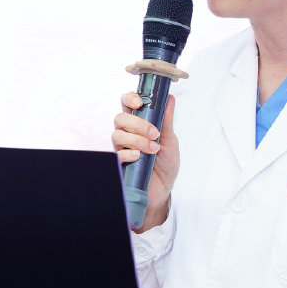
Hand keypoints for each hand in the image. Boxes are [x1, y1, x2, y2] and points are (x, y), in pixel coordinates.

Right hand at [111, 93, 178, 230]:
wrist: (163, 189)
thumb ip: (167, 121)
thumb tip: (170, 99)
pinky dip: (127, 154)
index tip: (139, 103)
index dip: (130, 99)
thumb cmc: (166, 163)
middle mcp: (127, 133)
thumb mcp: (170, 141)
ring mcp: (121, 148)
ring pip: (117, 135)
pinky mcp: (119, 163)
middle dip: (137, 124)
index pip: (127, 104)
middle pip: (120, 118)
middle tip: (154, 133)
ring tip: (152, 149)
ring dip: (136, 140)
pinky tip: (138, 157)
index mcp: (139, 123)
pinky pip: (115, 154)